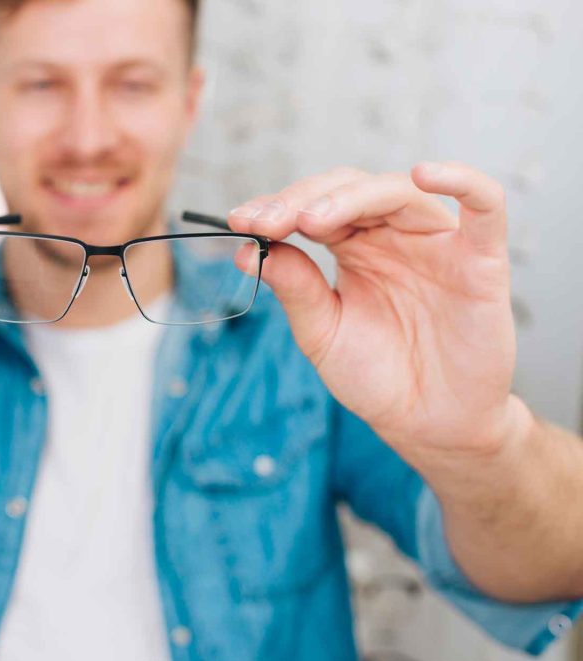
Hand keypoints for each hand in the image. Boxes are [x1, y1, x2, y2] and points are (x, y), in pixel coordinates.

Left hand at [228, 163, 522, 462]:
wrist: (427, 425)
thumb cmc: (377, 377)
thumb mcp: (323, 333)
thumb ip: (294, 289)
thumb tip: (244, 250)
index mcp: (354, 248)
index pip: (313, 206)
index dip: (276, 207)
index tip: (239, 221)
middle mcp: (393, 236)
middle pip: (349, 189)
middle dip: (302, 200)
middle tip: (267, 222)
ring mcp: (437, 243)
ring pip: (398, 192)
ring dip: (350, 197)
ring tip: (309, 220)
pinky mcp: (481, 259)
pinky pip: (485, 205)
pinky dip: (461, 179)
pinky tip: (424, 174)